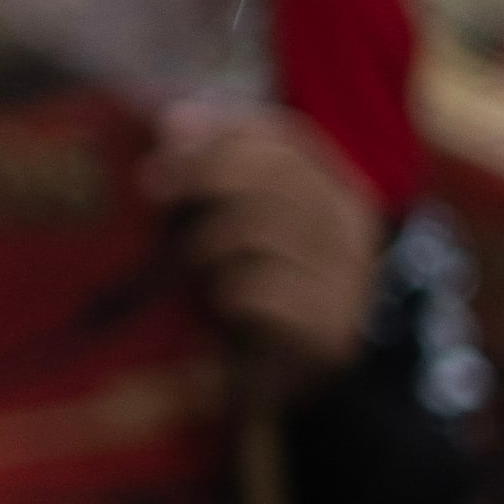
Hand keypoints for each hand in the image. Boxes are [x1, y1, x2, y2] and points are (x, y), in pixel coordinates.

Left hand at [143, 100, 377, 393]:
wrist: (287, 387)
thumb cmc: (251, 289)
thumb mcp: (232, 222)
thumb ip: (211, 169)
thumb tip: (171, 116)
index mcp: (337, 189)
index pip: (286, 136)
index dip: (223, 128)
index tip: (164, 136)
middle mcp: (352, 228)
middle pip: (275, 174)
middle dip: (203, 172)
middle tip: (151, 187)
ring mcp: (348, 280)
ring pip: (262, 231)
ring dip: (207, 243)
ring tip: (193, 265)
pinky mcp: (329, 331)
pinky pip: (261, 292)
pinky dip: (226, 293)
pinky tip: (221, 305)